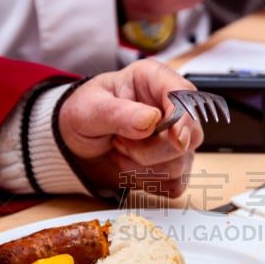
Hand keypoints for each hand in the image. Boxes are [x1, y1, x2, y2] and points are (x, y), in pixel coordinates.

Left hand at [57, 59, 204, 197]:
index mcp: (154, 80)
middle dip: (152, 149)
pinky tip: (132, 168)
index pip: (184, 95)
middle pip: (189, 136)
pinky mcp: (173, 165)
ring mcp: (176, 139)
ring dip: (144, 167)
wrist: (76, 143)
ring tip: (120, 150)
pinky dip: (151, 182)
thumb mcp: (89, 108)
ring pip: (180, 164)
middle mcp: (172, 108)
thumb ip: (118, 112)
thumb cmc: (84, 115)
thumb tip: (151, 120)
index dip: (185, 118)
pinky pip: (175, 184)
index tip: (175, 138)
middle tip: (120, 142)